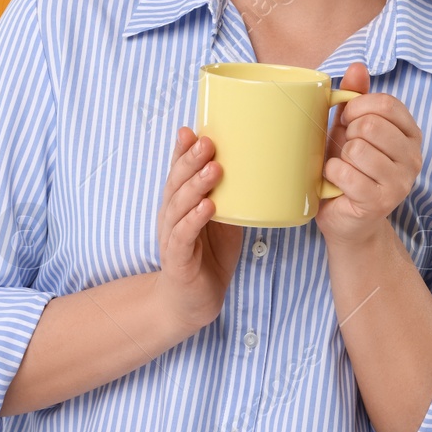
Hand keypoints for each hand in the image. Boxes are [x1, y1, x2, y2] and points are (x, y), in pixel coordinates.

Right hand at [152, 127, 242, 333]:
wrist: (191, 301)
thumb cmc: (208, 255)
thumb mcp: (224, 219)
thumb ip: (233, 196)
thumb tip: (260, 168)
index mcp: (180, 202)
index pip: (178, 170)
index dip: (182, 150)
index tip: (191, 129)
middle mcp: (171, 214)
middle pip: (177, 181)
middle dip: (191, 160)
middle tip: (208, 142)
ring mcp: (171, 235)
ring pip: (179, 204)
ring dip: (196, 185)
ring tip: (213, 169)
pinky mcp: (176, 258)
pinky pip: (183, 235)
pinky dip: (194, 219)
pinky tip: (207, 207)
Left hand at [315, 62, 423, 249]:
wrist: (346, 218)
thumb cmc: (349, 168)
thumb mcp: (352, 128)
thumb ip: (357, 97)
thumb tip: (358, 66)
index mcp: (411, 134)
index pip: (386, 103)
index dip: (357, 107)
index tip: (347, 121)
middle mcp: (414, 158)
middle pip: (371, 125)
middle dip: (347, 135)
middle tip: (345, 150)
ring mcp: (400, 182)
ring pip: (357, 149)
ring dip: (339, 158)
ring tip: (344, 169)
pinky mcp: (380, 202)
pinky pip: (345, 173)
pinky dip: (332, 175)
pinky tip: (337, 184)